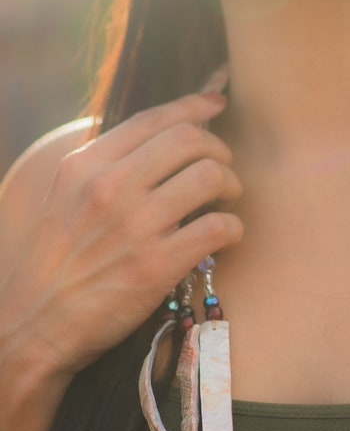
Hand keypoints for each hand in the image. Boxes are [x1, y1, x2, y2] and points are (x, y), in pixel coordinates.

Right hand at [5, 90, 242, 382]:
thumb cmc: (54, 267)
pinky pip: (218, 227)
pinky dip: (233, 228)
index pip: (152, 118)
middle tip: (223, 170)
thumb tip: (151, 142)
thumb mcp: (63, 201)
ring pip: (210, 177)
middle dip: (218, 150)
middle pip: (189, 140)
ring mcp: (134, 226)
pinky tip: (226, 236)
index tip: (216, 102)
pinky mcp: (156, 265)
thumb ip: (102, 169)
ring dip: (231, 186)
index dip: (194, 106)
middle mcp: (109, 188)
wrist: (35, 327)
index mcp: (84, 167)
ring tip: (228, 201)